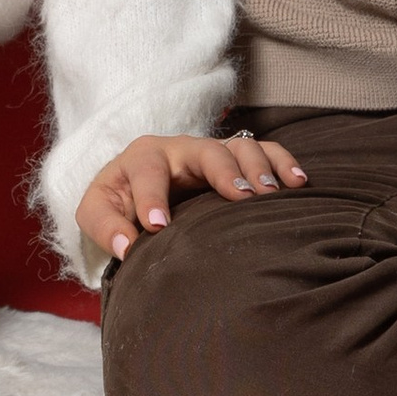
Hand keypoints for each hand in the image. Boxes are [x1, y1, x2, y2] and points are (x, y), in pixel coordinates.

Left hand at [78, 127, 308, 265]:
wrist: (136, 189)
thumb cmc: (119, 203)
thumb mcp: (98, 212)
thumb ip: (105, 228)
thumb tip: (125, 248)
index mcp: (142, 158)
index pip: (147, 170)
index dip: (152, 195)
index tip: (158, 224)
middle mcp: (180, 149)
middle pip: (205, 150)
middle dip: (222, 172)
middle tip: (240, 199)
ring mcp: (210, 153)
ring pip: (239, 147)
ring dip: (258, 168)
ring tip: (270, 195)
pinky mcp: (234, 161)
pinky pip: (264, 151)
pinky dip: (282, 162)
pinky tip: (298, 182)